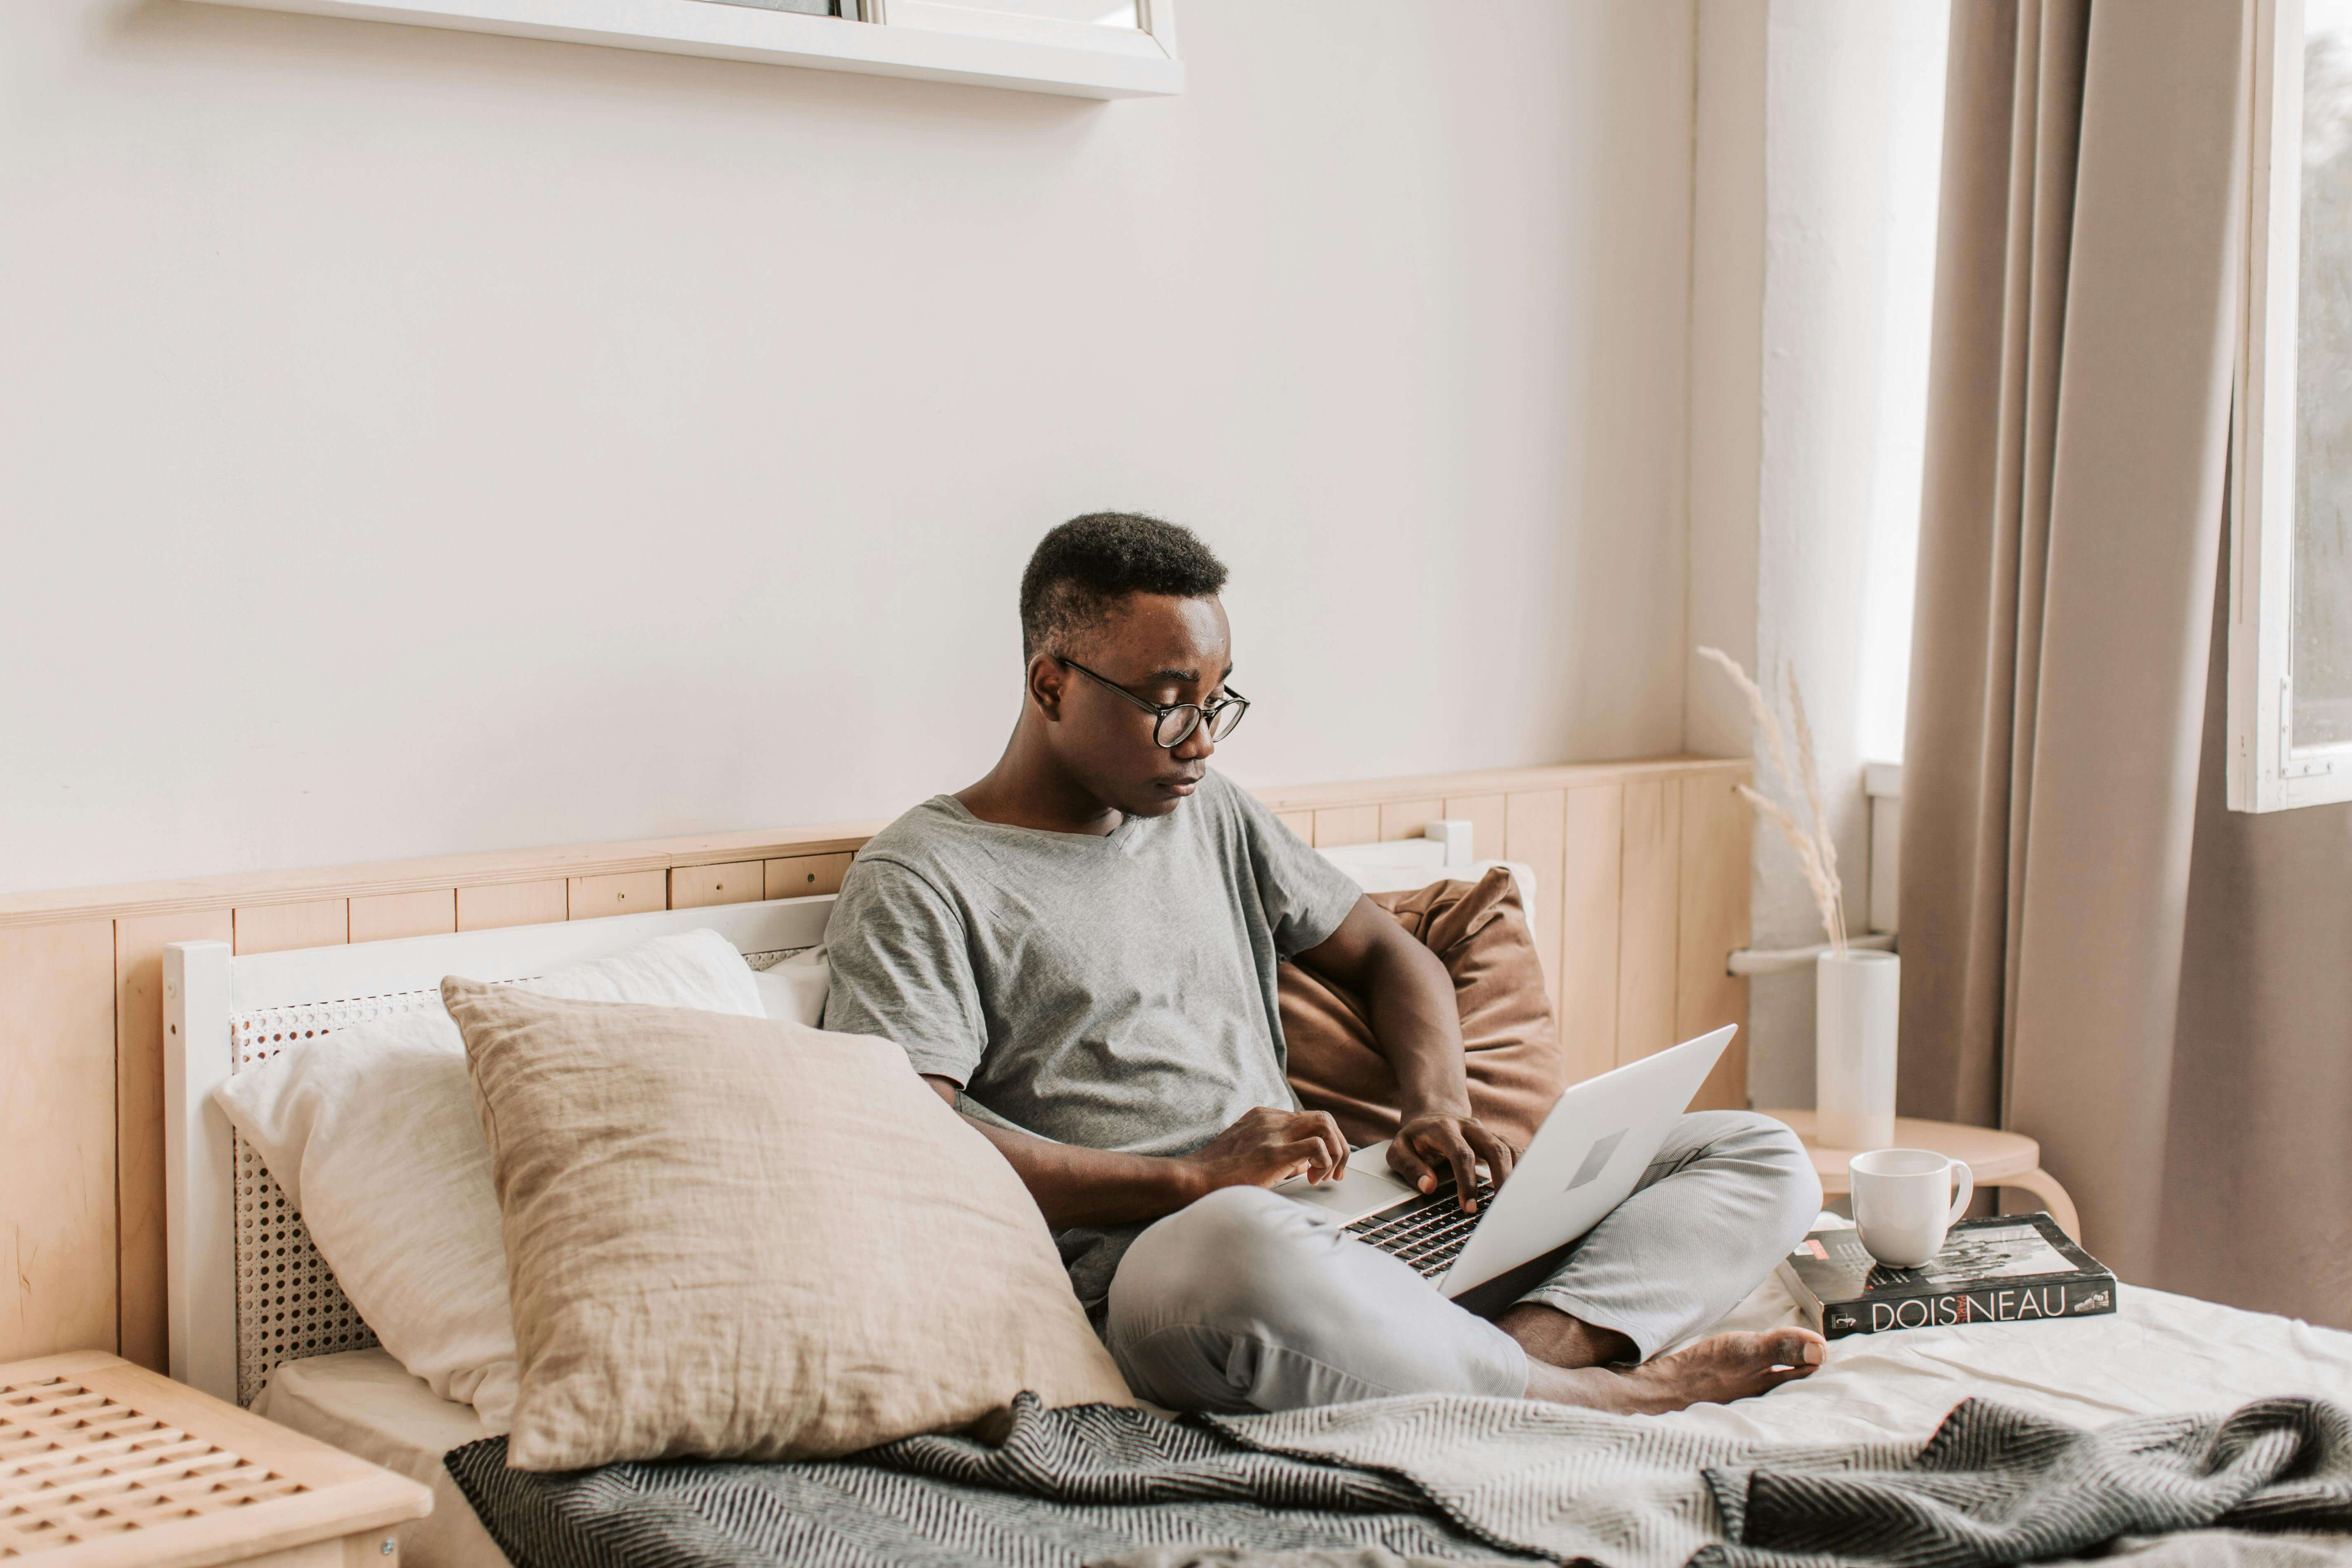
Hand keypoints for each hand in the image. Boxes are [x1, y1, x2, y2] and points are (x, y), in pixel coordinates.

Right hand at [1178, 1107, 1349, 1197]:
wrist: (1193, 1179)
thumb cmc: (1218, 1175)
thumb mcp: (1250, 1155)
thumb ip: (1280, 1155)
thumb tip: (1306, 1165)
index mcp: (1265, 1118)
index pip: (1309, 1120)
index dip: (1325, 1143)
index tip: (1324, 1167)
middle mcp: (1271, 1120)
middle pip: (1324, 1118)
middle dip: (1339, 1145)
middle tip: (1337, 1172)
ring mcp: (1273, 1133)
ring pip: (1325, 1124)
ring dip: (1335, 1151)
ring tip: (1326, 1175)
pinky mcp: (1274, 1152)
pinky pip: (1316, 1145)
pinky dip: (1323, 1162)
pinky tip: (1311, 1179)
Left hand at [1388, 1111, 1516, 1211]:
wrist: (1431, 1116)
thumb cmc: (1415, 1139)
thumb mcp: (1399, 1150)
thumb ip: (1410, 1168)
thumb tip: (1428, 1186)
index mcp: (1444, 1128)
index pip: (1461, 1154)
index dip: (1467, 1182)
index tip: (1468, 1207)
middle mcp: (1469, 1127)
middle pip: (1494, 1147)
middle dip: (1501, 1178)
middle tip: (1500, 1207)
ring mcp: (1486, 1132)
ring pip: (1509, 1148)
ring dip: (1516, 1175)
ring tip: (1515, 1202)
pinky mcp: (1496, 1139)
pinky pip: (1515, 1151)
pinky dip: (1523, 1168)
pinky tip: (1524, 1188)